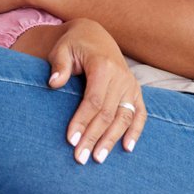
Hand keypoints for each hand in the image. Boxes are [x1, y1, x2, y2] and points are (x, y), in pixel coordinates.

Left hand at [46, 19, 146, 164]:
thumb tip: (53, 83)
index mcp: (103, 67)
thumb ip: (59, 65)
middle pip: (108, 114)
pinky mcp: (137, 92)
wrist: (94, 35)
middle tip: (81, 157)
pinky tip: (127, 148)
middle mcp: (121, 78)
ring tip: (98, 158)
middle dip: (94, 137)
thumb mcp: (62, 49)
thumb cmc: (74, 44)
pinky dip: (135, 131)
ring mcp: (131, 85)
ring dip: (112, 140)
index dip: (82, 121)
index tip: (71, 140)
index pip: (93, 101)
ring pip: (124, 117)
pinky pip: (140, 114)